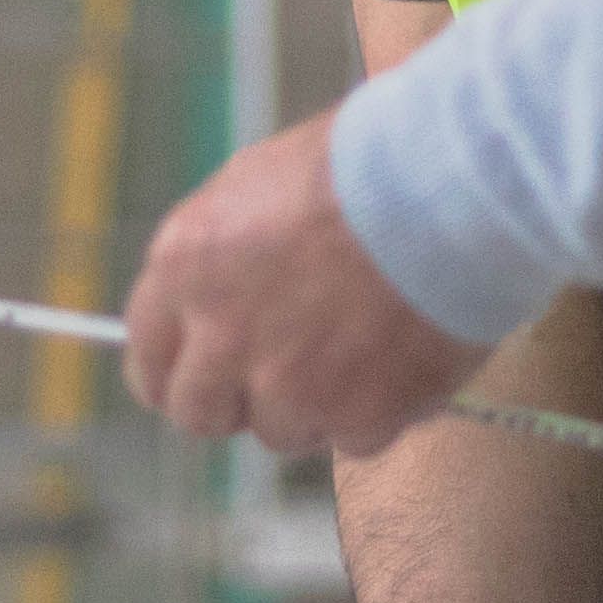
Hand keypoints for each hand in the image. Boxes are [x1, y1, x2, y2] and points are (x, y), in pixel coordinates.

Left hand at [122, 111, 478, 453]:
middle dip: (234, 404)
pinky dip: (376, 414)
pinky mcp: (356, 416)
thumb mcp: (257, 182)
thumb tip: (203, 299)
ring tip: (361, 348)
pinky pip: (352, 440)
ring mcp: (289, 385)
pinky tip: (402, 360)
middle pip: (199, 414)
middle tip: (280, 380)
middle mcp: (224, 337)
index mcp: (186, 268)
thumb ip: (217, 255)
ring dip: (313, 406)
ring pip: (280, 432)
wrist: (454, 184)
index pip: (147, 360)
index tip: (202, 378)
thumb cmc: (364, 162)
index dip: (176, 374)